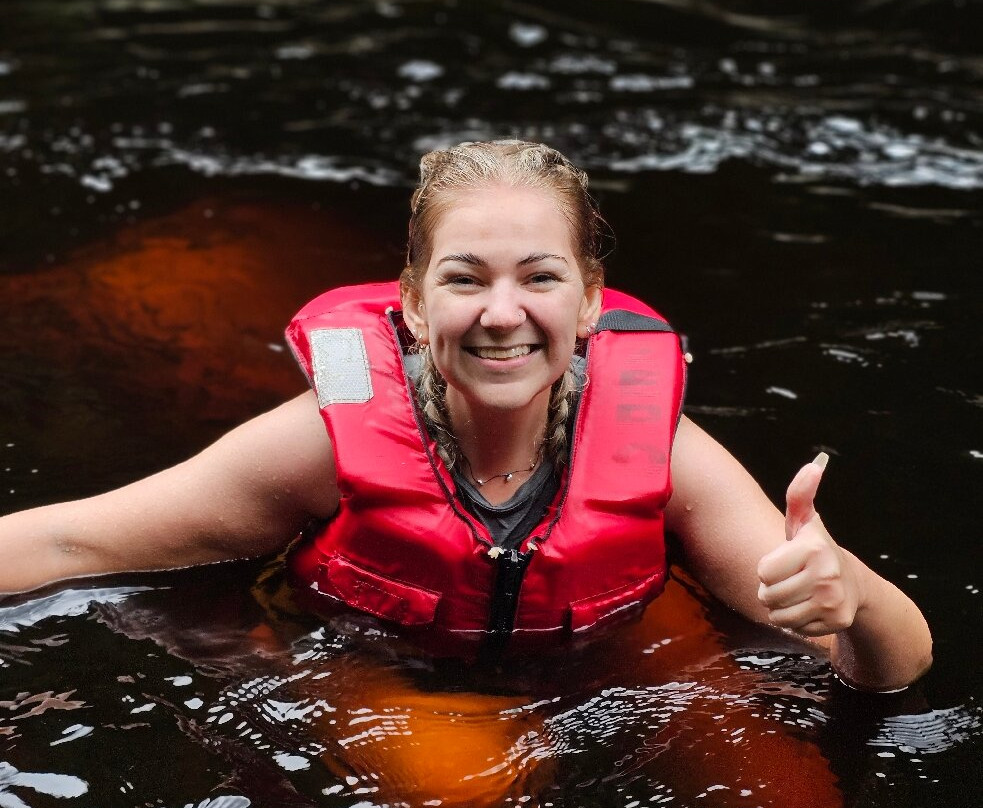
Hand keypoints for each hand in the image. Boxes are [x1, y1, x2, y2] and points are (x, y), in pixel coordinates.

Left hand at [756, 454, 863, 635]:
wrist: (854, 585)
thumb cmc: (815, 550)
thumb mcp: (804, 523)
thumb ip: (800, 495)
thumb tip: (814, 466)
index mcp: (813, 547)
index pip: (763, 571)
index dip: (768, 568)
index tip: (786, 562)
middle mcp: (826, 574)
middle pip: (767, 595)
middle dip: (772, 590)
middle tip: (791, 581)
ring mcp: (832, 601)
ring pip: (777, 615)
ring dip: (780, 608)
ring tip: (797, 594)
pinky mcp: (835, 623)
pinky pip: (794, 629)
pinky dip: (796, 622)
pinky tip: (810, 608)